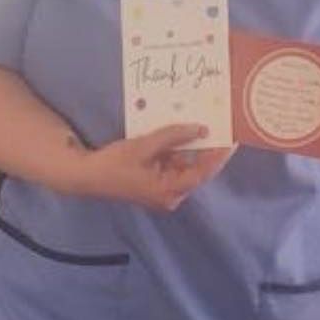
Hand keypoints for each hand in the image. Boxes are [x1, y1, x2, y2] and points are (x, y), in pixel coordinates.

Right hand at [81, 124, 236, 210]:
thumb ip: (174, 137)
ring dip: (190, 147)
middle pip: (196, 169)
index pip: (202, 172)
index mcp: (169, 191)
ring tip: (202, 123)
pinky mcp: (155, 183)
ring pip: (185, 165)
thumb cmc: (114, 164)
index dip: (219, 155)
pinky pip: (173, 165)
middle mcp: (170, 195)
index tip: (232, 139)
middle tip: (219, 126)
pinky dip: (176, 150)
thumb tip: (201, 129)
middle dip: (206, 148)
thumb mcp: (145, 146)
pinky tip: (179, 132)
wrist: (87, 176)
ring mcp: (163, 190)